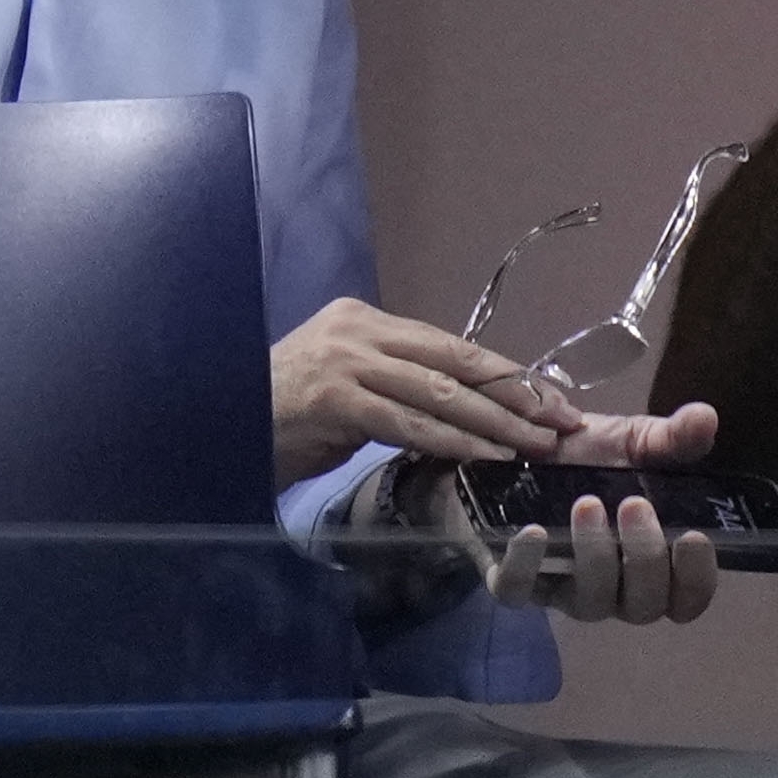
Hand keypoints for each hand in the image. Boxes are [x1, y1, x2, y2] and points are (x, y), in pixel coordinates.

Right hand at [272, 297, 576, 482]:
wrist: (214, 430)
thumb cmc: (287, 418)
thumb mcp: (351, 390)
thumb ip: (401, 388)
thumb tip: (468, 408)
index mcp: (369, 321)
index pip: (455, 346)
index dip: (509, 374)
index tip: (554, 399)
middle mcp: (360, 331)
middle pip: (458, 362)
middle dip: (518, 394)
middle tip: (563, 421)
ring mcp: (346, 362)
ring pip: (441, 392)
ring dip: (496, 422)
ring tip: (537, 443)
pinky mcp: (334, 399)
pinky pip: (408, 423)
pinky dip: (454, 441)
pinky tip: (488, 456)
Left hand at [404, 399, 728, 626]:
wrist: (518, 450)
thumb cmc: (588, 458)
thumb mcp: (634, 441)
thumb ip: (673, 438)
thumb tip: (706, 417)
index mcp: (654, 563)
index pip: (687, 598)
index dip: (695, 578)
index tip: (693, 535)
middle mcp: (615, 589)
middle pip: (643, 607)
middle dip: (644, 558)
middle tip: (634, 505)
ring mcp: (563, 591)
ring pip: (590, 604)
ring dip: (594, 557)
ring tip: (587, 504)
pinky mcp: (513, 583)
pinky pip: (519, 592)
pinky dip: (527, 565)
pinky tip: (533, 530)